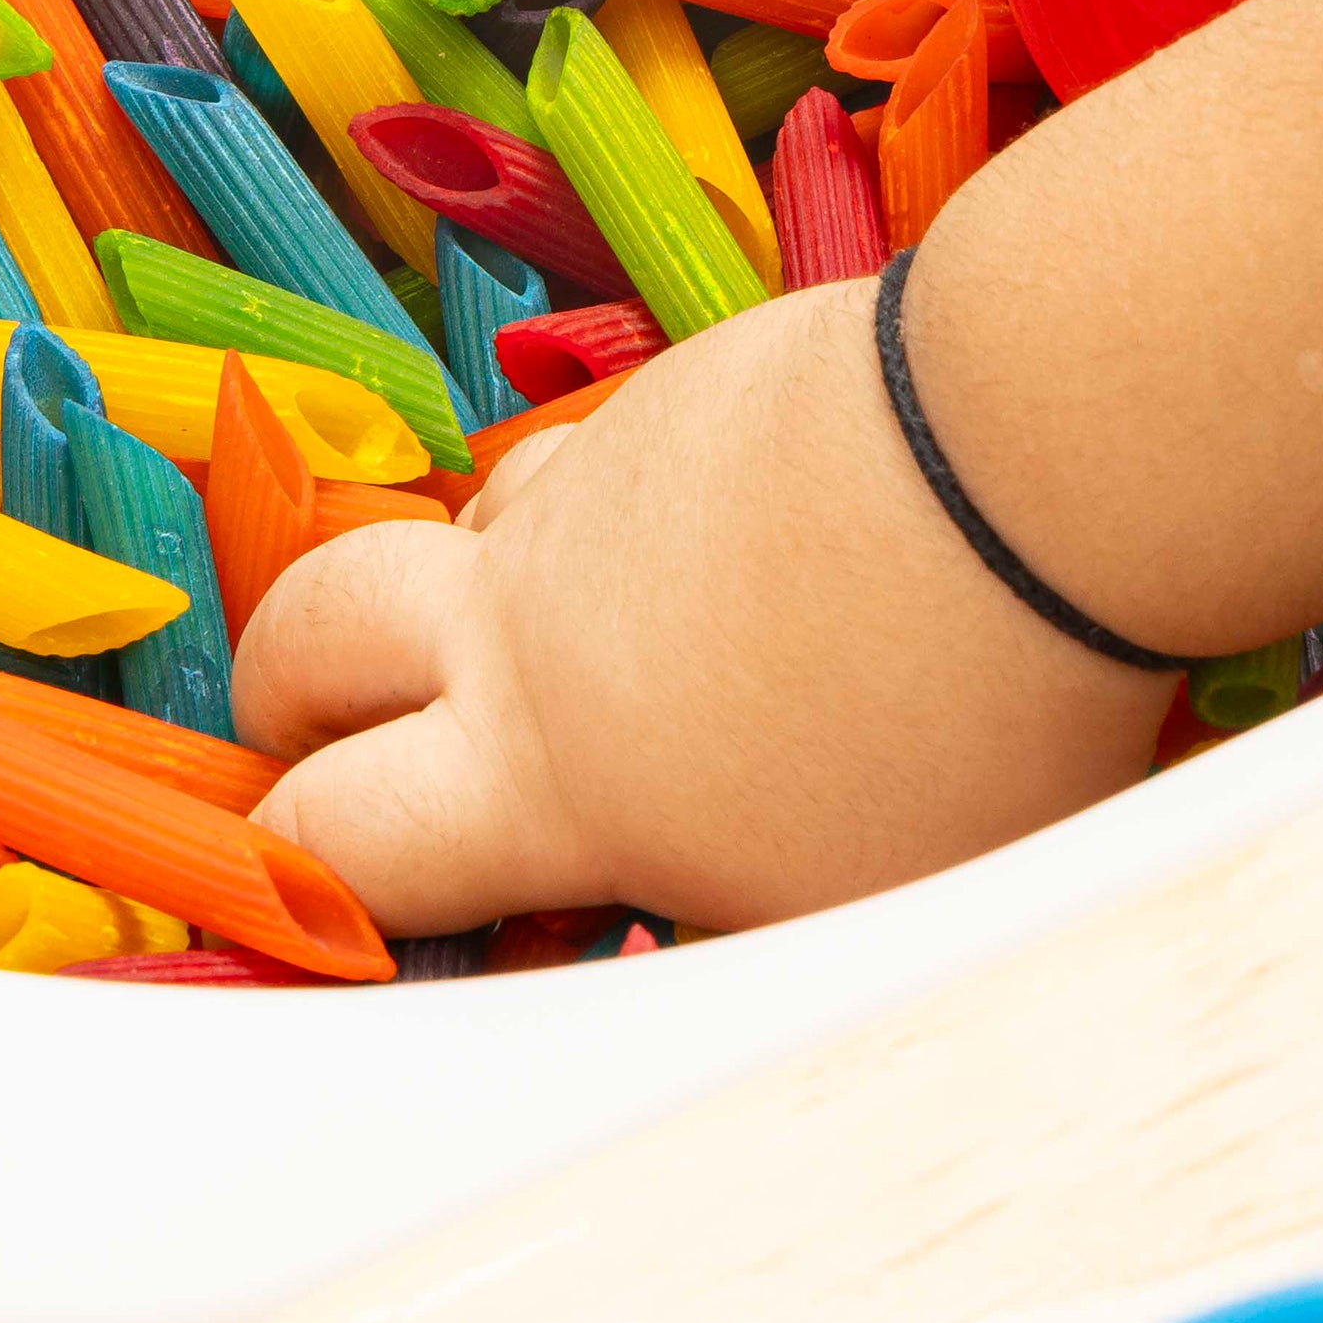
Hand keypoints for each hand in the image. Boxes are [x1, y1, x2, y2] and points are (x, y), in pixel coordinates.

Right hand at [236, 272, 1173, 933]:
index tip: (341, 911)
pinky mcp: (700, 382)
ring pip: (477, 524)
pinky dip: (636, 513)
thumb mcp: (849, 905)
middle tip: (326, 741)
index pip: (336, 840)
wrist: (1035, 451)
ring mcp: (610, 472)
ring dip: (479, 587)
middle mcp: (533, 608)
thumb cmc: (971, 713)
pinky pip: (617, 455)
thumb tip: (688, 940)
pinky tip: (754, 555)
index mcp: (543, 768)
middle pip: (313, 628)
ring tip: (597, 653)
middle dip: (287, 695)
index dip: (303, 882)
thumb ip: (722, 926)